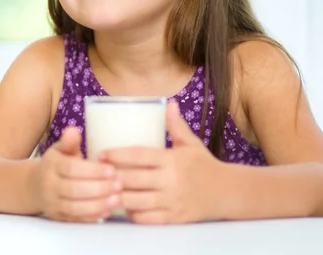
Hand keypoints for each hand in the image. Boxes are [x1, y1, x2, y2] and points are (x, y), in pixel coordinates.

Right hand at [33, 127, 121, 221]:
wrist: (34, 186)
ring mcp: (52, 203)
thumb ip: (69, 141)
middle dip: (99, 188)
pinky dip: (92, 217)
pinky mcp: (57, 217)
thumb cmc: (56, 164)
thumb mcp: (60, 149)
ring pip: (74, 207)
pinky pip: (75, 219)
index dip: (92, 170)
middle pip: (73, 189)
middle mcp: (49, 185)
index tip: (112, 169)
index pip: (71, 168)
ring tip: (117, 199)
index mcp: (51, 165)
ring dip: (97, 204)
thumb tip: (73, 130)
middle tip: (120, 185)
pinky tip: (108, 211)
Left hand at [99, 102, 225, 223]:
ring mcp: (172, 201)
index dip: (118, 154)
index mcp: (172, 160)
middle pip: (133, 179)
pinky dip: (133, 213)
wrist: (227, 192)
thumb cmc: (204, 165)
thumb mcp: (191, 143)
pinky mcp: (174, 218)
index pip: (139, 155)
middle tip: (95, 173)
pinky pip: (148, 218)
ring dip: (118, 197)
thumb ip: (176, 125)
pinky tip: (123, 207)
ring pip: (137, 201)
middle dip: (111, 177)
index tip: (101, 154)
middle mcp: (171, 180)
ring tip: (104, 190)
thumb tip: (169, 103)